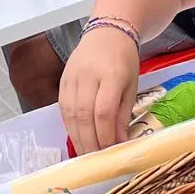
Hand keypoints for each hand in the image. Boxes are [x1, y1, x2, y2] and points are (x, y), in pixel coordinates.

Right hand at [58, 25, 139, 152]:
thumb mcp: (131, 86)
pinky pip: (63, 108)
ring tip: (87, 154)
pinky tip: (77, 137)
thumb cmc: (123, 61)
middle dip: (91, 141)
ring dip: (78, 137)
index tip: (112, 151)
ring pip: (70, 114)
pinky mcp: (63, 80)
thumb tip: (119, 143)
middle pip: (84, 115)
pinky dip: (69, 126)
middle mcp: (88, 75)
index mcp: (111, 75)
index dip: (106, 135)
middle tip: (97, 159)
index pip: (104, 111)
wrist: (107, 33)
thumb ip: (123, 114)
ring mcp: (72, 77)